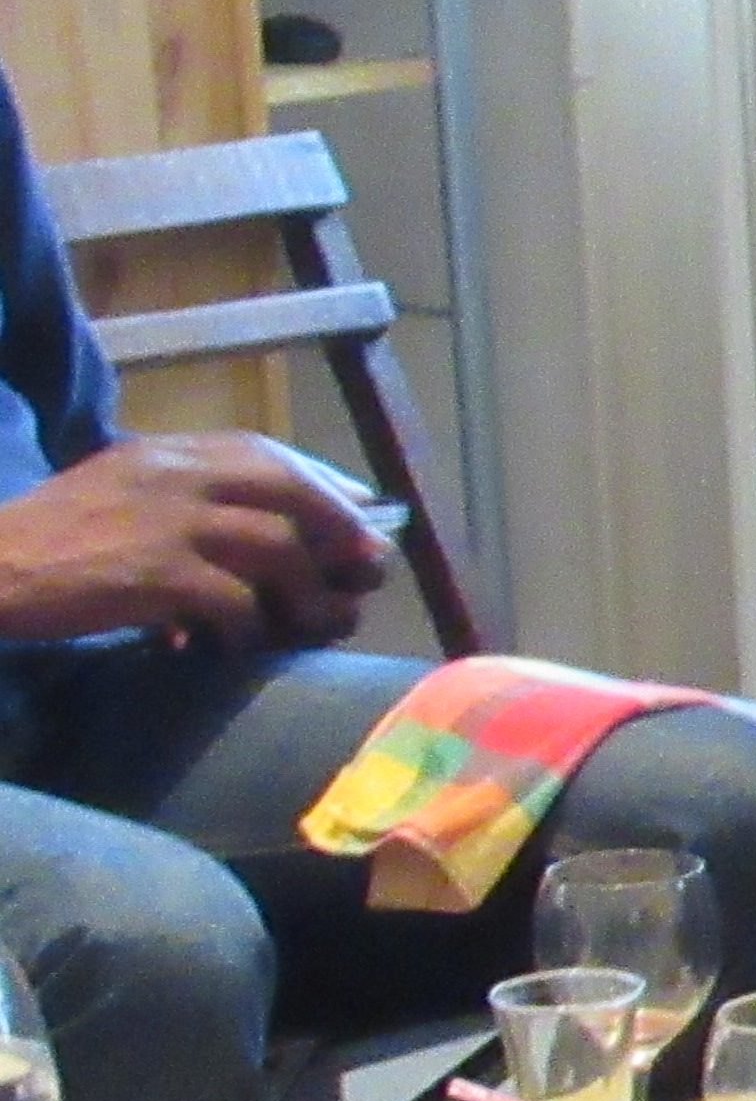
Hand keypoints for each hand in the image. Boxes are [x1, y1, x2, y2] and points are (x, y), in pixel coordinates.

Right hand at [0, 435, 389, 648]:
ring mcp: (169, 523)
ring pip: (278, 550)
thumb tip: (256, 544)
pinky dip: (249, 629)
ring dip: (306, 593)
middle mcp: (175, 476)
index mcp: (165, 453)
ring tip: (311, 624)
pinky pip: (235, 603)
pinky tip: (239, 648)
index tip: (356, 515)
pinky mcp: (156, 574)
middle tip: (361, 571)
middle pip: (291, 492)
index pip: (264, 453)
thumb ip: (181, 502)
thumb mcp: (116, 493)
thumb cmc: (48, 539)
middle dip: (339, 532)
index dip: (321, 486)